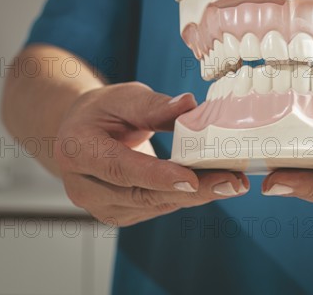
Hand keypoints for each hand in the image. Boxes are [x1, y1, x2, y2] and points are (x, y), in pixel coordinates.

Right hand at [55, 82, 248, 225]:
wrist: (80, 134)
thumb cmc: (102, 111)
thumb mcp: (124, 97)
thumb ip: (154, 105)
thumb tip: (189, 105)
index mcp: (78, 150)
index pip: (120, 167)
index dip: (156, 175)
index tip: (191, 180)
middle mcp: (84, 187)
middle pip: (143, 194)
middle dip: (193, 191)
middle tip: (232, 182)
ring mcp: (100, 206)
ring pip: (154, 205)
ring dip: (197, 196)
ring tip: (234, 182)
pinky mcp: (119, 214)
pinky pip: (157, 207)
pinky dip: (187, 197)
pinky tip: (214, 185)